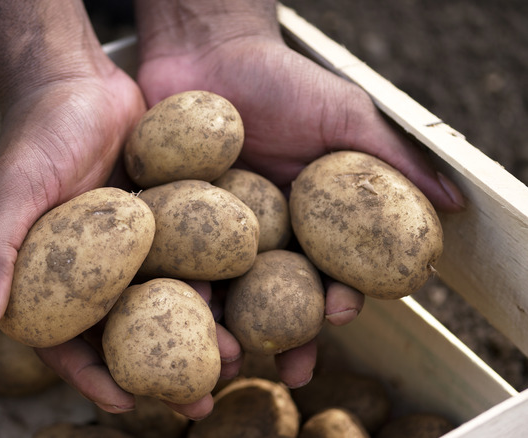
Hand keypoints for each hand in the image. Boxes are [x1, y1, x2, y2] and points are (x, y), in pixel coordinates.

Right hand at [0, 0, 238, 418]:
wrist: (81, 81)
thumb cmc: (36, 134)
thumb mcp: (9, 189)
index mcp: (44, 279)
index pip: (64, 344)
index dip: (92, 378)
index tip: (128, 404)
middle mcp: (88, 273)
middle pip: (124, 336)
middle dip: (159, 373)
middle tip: (198, 401)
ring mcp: (128, 252)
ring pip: (162, 306)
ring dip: (195, 336)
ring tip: (234, 358)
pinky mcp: (161, 225)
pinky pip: (186, 262)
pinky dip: (211, 285)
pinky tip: (242, 302)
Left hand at [134, 0, 463, 387]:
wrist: (208, 49)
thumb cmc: (282, 79)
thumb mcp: (344, 115)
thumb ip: (391, 159)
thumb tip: (452, 206)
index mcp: (308, 221)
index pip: (329, 271)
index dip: (338, 297)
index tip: (342, 311)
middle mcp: (262, 235)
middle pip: (277, 298)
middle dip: (287, 336)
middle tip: (291, 368)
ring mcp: (212, 233)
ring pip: (225, 290)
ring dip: (231, 326)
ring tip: (230, 352)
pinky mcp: (169, 222)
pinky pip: (173, 260)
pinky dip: (178, 287)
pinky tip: (182, 308)